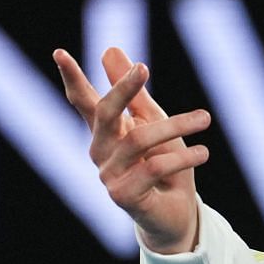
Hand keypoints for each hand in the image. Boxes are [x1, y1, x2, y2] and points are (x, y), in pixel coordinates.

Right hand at [53, 47, 210, 254]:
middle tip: (143, 67)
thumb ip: (135, 93)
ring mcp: (108, 175)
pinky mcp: (123, 196)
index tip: (59, 52)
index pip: (84, 102)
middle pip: (105, 113)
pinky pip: (153, 168)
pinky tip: (203, 153)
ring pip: (138, 139)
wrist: (178, 214)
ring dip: (176, 125)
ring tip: (204, 118)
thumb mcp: (153, 122)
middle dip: (123, 89)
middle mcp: (101, 152)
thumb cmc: (165, 164)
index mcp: (106, 132)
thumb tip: (110, 49)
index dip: (71, 78)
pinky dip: (182, 158)